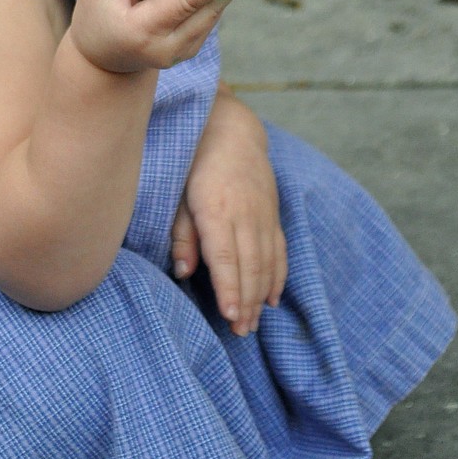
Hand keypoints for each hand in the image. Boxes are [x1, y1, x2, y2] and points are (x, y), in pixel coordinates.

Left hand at [171, 88, 286, 335]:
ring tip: (253, 323)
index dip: (229, 288)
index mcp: (216, 208)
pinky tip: (273, 298)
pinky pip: (279, 250)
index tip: (231, 314)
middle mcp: (245, 213)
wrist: (231, 127)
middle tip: (241, 332)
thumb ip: (181, 232)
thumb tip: (183, 271)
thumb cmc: (194, 160)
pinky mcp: (272, 212)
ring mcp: (263, 213)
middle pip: (249, 265)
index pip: (225, 256)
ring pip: (267, 261)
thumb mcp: (178, 192)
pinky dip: (278, 275)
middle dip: (247, 301)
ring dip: (261, 295)